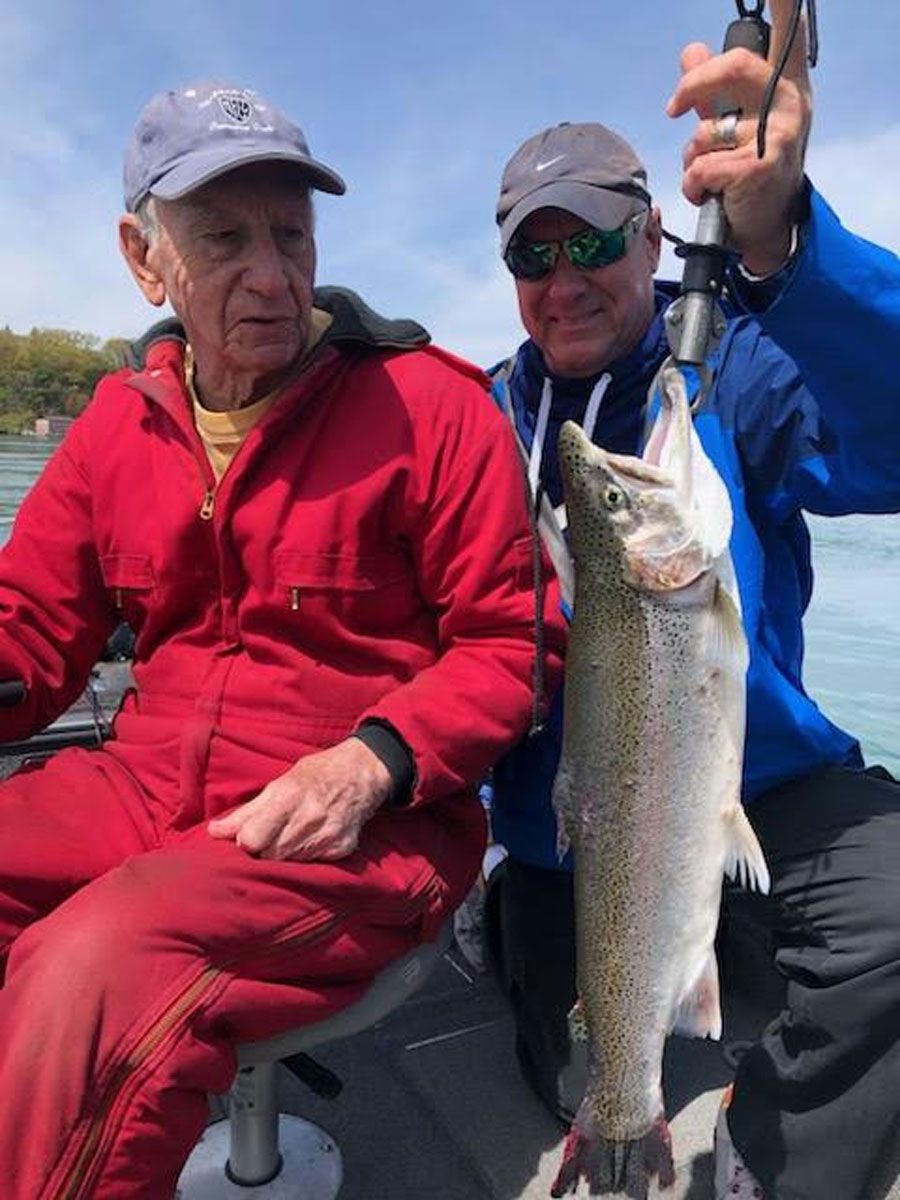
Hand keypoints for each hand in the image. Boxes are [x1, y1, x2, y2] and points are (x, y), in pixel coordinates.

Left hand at [207, 738, 392, 861]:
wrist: (360, 773)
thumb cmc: (312, 777)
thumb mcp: (278, 785)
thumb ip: (246, 812)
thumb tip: (214, 831)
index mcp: (288, 797)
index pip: (253, 840)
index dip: (247, 842)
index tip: (250, 836)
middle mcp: (310, 818)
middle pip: (270, 856)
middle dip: (265, 850)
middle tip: (272, 836)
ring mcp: (328, 835)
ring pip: (290, 864)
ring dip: (286, 854)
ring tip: (293, 835)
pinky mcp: (343, 848)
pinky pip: (312, 864)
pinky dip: (307, 856)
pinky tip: (311, 838)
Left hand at [666, 0, 811, 273]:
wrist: (764, 227)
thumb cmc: (751, 170)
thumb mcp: (735, 123)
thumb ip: (712, 87)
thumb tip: (691, 51)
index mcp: (786, 84)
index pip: (789, 33)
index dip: (785, 3)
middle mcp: (789, 102)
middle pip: (734, 66)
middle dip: (694, 87)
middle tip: (674, 109)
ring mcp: (777, 133)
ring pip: (707, 130)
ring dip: (692, 157)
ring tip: (708, 175)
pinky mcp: (760, 165)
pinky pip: (703, 164)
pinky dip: (694, 184)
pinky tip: (707, 194)